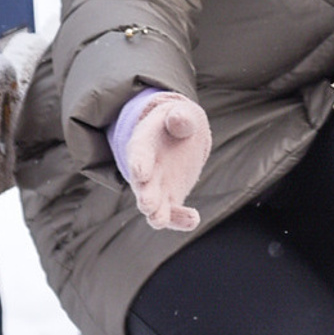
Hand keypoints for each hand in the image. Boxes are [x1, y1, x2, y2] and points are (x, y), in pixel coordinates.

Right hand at [125, 94, 210, 232]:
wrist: (182, 135)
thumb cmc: (179, 120)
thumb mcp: (181, 114)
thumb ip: (180, 117)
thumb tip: (179, 120)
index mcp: (143, 145)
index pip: (139, 154)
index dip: (139, 163)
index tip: (140, 172)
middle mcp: (145, 170)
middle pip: (142, 186)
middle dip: (146, 196)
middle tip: (148, 205)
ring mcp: (156, 188)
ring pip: (154, 206)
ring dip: (157, 214)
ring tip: (161, 220)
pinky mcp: (170, 199)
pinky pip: (174, 214)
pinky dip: (182, 220)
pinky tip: (194, 219)